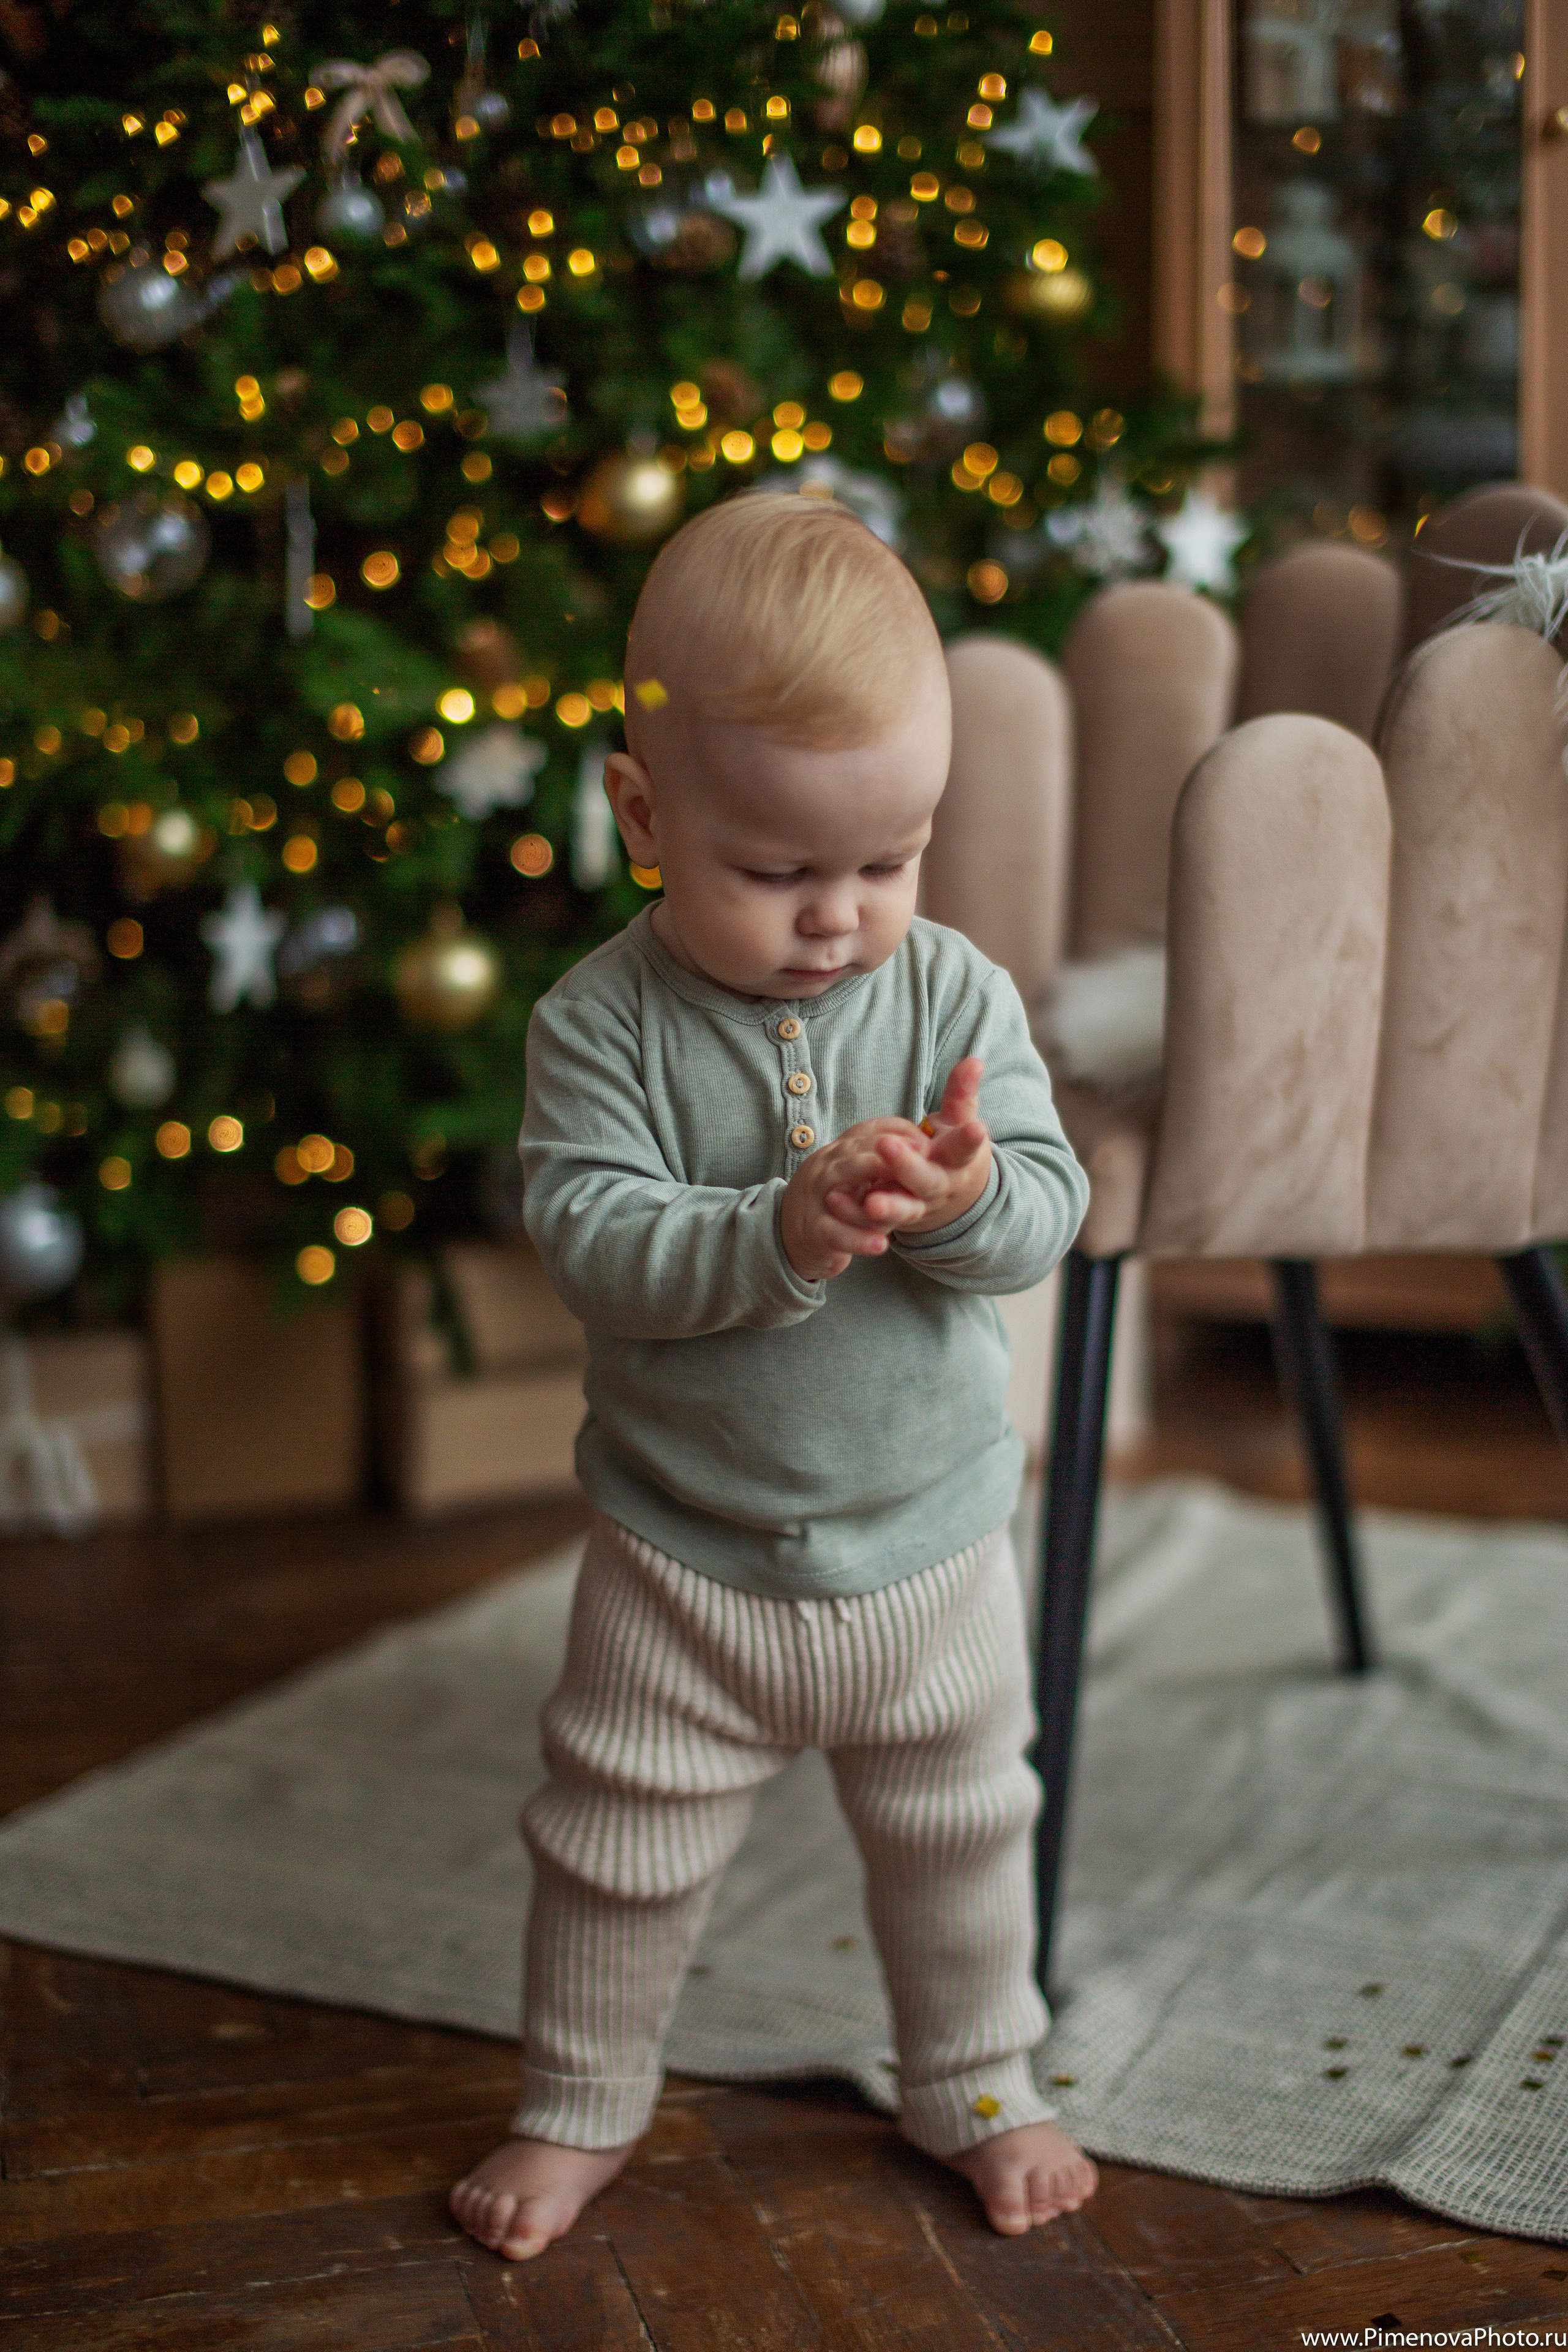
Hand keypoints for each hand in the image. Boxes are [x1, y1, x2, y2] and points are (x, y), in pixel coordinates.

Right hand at [781, 1118, 930, 1281]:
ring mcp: (815, 1198)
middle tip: (921, 1155)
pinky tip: (881, 1245)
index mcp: (839, 1153)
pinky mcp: (813, 1231)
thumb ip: (883, 1163)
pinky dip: (857, 1239)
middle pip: (854, 1153)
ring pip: (841, 1184)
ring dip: (872, 1189)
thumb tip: (924, 1147)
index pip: (866, 1131)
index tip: (926, 1139)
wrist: (786, 1236)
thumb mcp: (856, 1177)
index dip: (896, 1132)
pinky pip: (835, 1233)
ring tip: (900, 1196)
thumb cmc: (834, 1203)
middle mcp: (825, 1168)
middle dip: (887, 1152)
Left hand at [825, 1058, 990, 1240]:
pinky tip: (835, 1200)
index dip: (970, 1138)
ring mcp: (917, 1205)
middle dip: (908, 1165)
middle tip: (888, 1146)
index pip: (964, 1147)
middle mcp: (939, 1186)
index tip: (977, 1128)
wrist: (952, 1196)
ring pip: (905, 1209)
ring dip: (888, 1206)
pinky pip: (876, 1222)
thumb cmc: (951, 1150)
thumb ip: (961, 1093)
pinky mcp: (894, 1218)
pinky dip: (856, 1214)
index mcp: (958, 1160)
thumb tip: (974, 1060)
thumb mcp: (960, 1122)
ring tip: (871, 1201)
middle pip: (927, 1180)